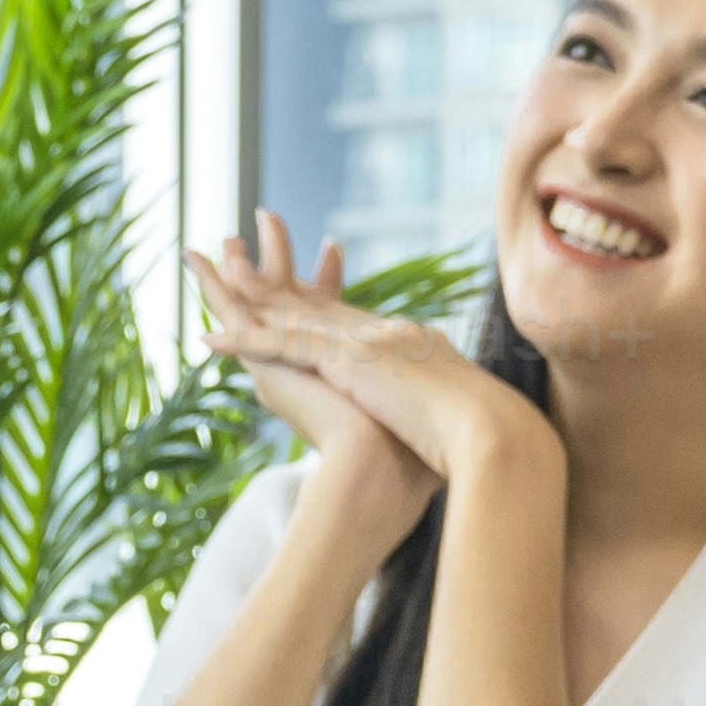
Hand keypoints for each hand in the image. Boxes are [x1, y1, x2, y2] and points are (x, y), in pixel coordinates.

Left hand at [192, 221, 531, 501]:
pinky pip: (282, 344)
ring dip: (251, 297)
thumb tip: (449, 429)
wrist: (494, 435)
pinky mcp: (346, 360)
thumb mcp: (463, 417)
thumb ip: (447, 412)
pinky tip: (211, 339)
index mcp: (415, 344)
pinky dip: (245, 340)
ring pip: (295, 315)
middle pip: (322, 306)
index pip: (360, 322)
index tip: (302, 297)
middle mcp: (386, 332)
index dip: (326, 307)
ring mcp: (365, 342)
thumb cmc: (491, 440)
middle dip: (281, 287)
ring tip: (215, 279)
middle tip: (244, 265)